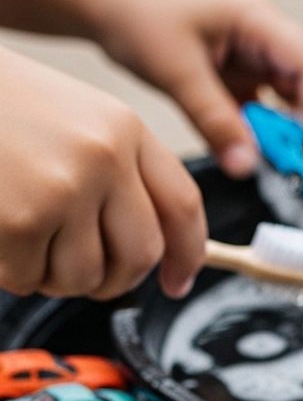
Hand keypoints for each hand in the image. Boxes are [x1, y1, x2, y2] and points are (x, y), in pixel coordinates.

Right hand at [0, 46, 204, 299]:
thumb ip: (117, 173)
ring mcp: (64, 188)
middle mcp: (103, 156)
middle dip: (114, 278)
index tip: (178, 282)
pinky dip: (11, 269)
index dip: (187, 254)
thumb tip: (154, 252)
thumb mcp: (72, 118)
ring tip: (26, 236)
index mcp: (123, 128)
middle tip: (81, 271)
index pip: (182, 204)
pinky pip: (30, 278)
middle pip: (141, 254)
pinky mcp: (21, 221)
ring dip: (54, 275)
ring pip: (85, 277)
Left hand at [94, 0, 302, 176]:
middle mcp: (267, 36)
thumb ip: (214, 121)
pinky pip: (269, 109)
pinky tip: (254, 151)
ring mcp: (256, 55)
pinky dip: (268, 133)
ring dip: (293, 132)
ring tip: (279, 164)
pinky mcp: (241, 74)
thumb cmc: (137, 13)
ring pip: (298, 98)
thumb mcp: (175, 71)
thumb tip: (246, 166)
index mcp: (258, 20)